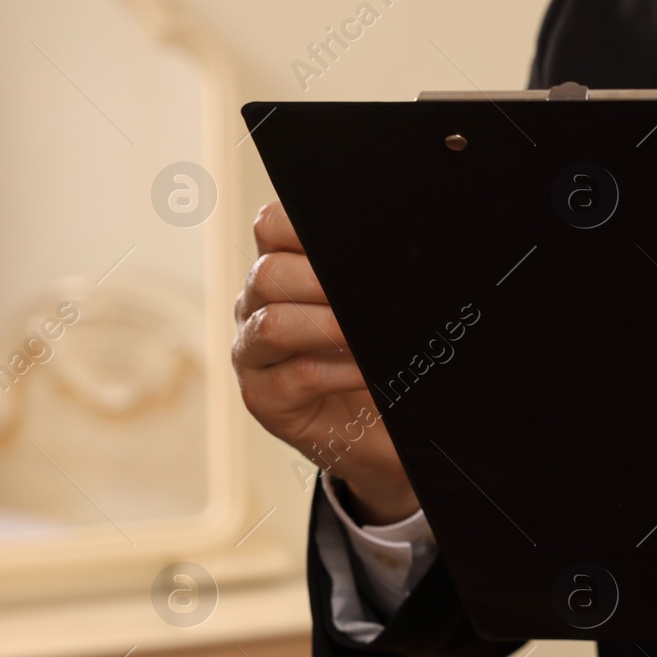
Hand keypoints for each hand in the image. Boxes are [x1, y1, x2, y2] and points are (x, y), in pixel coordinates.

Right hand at [232, 201, 419, 523]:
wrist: (381, 433)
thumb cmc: (379, 362)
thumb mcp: (376, 311)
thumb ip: (371, 278)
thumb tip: (403, 250)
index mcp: (282, 272)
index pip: (272, 226)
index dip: (302, 223)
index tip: (349, 239)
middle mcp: (257, 307)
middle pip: (268, 274)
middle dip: (322, 280)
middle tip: (372, 294)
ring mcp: (253, 355)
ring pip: (272, 325)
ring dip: (329, 327)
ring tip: (370, 336)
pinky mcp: (263, 400)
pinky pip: (295, 377)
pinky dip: (339, 372)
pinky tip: (370, 372)